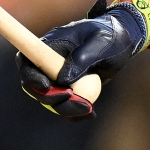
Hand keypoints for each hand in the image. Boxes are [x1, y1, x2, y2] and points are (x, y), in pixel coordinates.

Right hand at [19, 0, 147, 119]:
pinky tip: (90, 113)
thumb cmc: (110, 36)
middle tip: (74, 99)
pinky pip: (65, 106)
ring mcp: (57, 78)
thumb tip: (62, 80)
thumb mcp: (101, 42)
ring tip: (88, 109)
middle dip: (50, 98)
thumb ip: (82, 57)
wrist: (123, 41)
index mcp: (51, 45)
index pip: (26, 60)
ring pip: (50, 101)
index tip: (46, 86)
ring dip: (65, 109)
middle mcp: (48, 63)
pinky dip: (75, 113)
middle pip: (35, 87)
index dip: (29, 75)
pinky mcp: (69, 90)